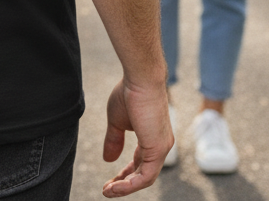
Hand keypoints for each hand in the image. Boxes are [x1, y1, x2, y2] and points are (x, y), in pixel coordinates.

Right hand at [101, 77, 171, 197]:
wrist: (139, 78)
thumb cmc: (129, 93)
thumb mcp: (116, 120)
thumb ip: (114, 140)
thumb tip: (108, 160)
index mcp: (151, 138)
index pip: (139, 163)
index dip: (124, 174)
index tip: (109, 180)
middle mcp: (160, 145)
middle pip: (143, 174)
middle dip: (124, 184)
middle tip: (107, 189)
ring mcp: (161, 148)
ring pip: (145, 179)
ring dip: (125, 188)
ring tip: (107, 191)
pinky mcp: (158, 149)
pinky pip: (146, 177)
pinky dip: (130, 185)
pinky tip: (115, 186)